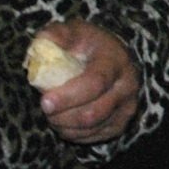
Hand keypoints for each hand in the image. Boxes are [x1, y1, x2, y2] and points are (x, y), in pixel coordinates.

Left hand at [29, 19, 141, 143]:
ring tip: (52, 115)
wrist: (110, 58)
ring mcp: (126, 107)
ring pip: (92, 127)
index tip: (45, 101)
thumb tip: (41, 44)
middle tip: (45, 109)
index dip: (68, 96)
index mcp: (116, 60)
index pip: (95, 83)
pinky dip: (73, 133)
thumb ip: (57, 35)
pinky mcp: (120, 124)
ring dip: (66, 126)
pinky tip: (63, 122)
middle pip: (94, 112)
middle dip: (63, 116)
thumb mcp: (73, 32)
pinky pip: (94, 136)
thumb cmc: (86, 45)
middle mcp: (127, 85)